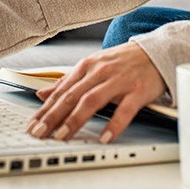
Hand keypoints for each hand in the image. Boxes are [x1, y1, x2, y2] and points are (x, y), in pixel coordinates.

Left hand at [26, 42, 165, 143]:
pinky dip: (114, 124)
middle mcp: (100, 72)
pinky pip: (125, 110)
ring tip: (63, 136)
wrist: (156, 52)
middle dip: (54, 115)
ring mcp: (119, 81)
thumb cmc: (123, 62)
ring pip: (92, 100)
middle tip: (40, 132)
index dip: (46, 108)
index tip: (33, 124)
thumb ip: (68, 81)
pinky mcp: (138, 90)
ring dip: (75, 119)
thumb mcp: (92, 66)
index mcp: (87, 66)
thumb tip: (43, 94)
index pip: (61, 90)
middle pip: (72, 96)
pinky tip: (105, 137)